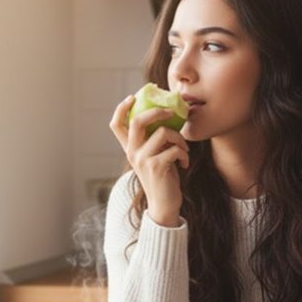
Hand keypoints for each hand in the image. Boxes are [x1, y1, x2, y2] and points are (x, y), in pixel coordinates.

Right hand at [109, 95, 189, 226]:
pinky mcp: (156, 167)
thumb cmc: (163, 177)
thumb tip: (166, 115)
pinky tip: (184, 163)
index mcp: (129, 148)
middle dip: (157, 112)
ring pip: (163, 133)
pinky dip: (184, 154)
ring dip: (179, 138)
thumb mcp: (154, 156)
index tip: (133, 97)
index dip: (121, 108)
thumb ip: (153, 140)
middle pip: (137, 121)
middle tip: (171, 112)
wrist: (164, 205)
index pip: (116, 124)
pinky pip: (174, 149)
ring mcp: (142, 160)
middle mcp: (132, 152)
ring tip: (184, 149)